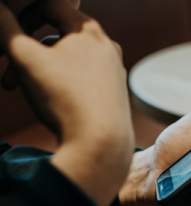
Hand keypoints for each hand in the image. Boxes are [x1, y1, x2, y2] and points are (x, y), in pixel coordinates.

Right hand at [0, 0, 133, 205]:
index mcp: (91, 31)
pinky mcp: (115, 94)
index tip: (11, 31)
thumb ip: (7, 29)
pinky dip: (67, 85)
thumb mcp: (28, 60)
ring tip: (29, 94)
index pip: (53, 6)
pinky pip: (86, 81)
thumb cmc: (66, 99)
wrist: (100, 143)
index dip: (25, 14)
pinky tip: (58, 103)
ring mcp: (115, 73)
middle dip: (29, 55)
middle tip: (9, 78)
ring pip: (72, 63)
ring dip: (45, 73)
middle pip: (60, 39)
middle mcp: (108, 48)